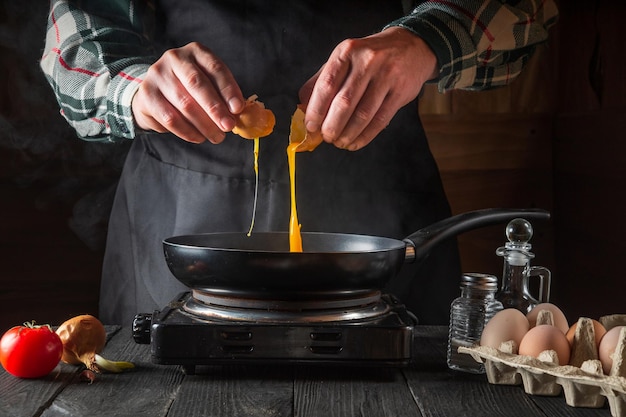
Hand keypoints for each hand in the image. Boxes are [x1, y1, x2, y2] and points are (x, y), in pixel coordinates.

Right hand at [132, 42, 244, 143]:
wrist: (155, 95)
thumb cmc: (190, 90)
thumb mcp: (208, 85)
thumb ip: (223, 96)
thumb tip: (238, 115)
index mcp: (196, 51)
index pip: (215, 68)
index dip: (228, 89)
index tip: (238, 108)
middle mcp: (175, 58)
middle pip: (197, 84)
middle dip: (216, 108)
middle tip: (228, 126)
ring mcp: (157, 74)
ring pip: (184, 103)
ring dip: (204, 125)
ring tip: (217, 137)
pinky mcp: (147, 95)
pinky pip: (170, 118)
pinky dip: (187, 132)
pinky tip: (199, 138)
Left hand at [299, 27, 437, 150]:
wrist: (412, 47)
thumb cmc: (370, 57)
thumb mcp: (345, 58)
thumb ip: (322, 80)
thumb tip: (302, 107)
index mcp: (347, 51)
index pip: (326, 85)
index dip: (316, 110)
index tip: (311, 127)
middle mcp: (367, 61)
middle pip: (344, 102)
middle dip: (332, 126)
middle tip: (326, 138)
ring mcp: (386, 76)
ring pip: (363, 114)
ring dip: (348, 134)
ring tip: (340, 142)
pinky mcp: (401, 92)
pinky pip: (380, 120)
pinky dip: (365, 136)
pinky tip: (355, 143)